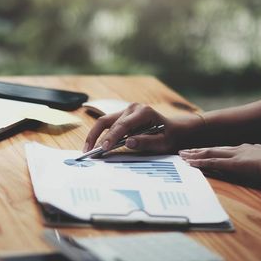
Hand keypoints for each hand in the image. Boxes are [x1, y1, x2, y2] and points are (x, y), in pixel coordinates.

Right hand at [83, 103, 199, 152]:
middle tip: (90, 152)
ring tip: (87, 149)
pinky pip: (107, 124)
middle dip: (98, 138)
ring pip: (104, 122)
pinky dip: (99, 134)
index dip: (111, 137)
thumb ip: (146, 142)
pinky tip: (93, 145)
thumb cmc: (169, 136)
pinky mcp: (121, 117)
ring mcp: (125, 111)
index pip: (123, 125)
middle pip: (109, 122)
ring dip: (94, 135)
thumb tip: (128, 142)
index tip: (104, 148)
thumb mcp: (163, 143)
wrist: (174, 130)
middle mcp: (132, 108)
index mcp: (143, 112)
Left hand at [180, 143, 260, 221]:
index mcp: (246, 149)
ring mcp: (234, 156)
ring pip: (209, 153)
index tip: (202, 151)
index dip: (212, 150)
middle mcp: (237, 149)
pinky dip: (200, 162)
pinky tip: (190, 163)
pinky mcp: (231, 163)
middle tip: (185, 151)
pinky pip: (211, 162)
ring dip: (194, 155)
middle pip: (213, 149)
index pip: (224, 149)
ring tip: (182, 155)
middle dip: (198, 150)